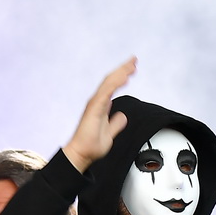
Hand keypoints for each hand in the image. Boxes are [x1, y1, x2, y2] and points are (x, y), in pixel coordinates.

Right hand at [63, 57, 135, 171]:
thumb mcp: (110, 133)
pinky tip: (124, 77)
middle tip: (134, 60)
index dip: (122, 76)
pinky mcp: (95, 108)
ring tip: (131, 65)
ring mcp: (95, 104)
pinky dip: (116, 83)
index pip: (112, 86)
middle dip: (123, 69)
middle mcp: (97, 102)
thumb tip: (122, 116)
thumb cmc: (90, 146)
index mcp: (100, 106)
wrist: (81, 154)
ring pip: (109, 83)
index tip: (132, 69)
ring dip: (121, 73)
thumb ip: (116, 123)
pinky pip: (107, 92)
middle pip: (111, 80)